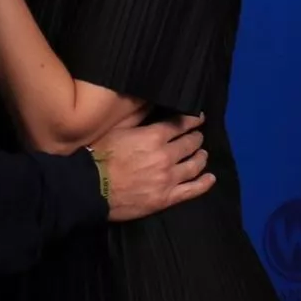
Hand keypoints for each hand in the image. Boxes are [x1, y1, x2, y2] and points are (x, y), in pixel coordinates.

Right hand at [95, 113, 214, 219]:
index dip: (192, 119)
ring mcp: (168, 178)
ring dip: (201, 157)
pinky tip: (210, 178)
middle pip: (191, 143)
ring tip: (202, 154)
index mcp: (154, 137)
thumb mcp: (116, 128)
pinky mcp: (166, 198)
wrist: (90, 189)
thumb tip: (153, 102)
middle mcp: (166, 156)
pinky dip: (204, 183)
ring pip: (194, 165)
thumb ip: (137, 115)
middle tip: (197, 136)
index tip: (199, 117)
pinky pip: (192, 190)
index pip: (180, 124)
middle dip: (196, 137)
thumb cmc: (99, 155)